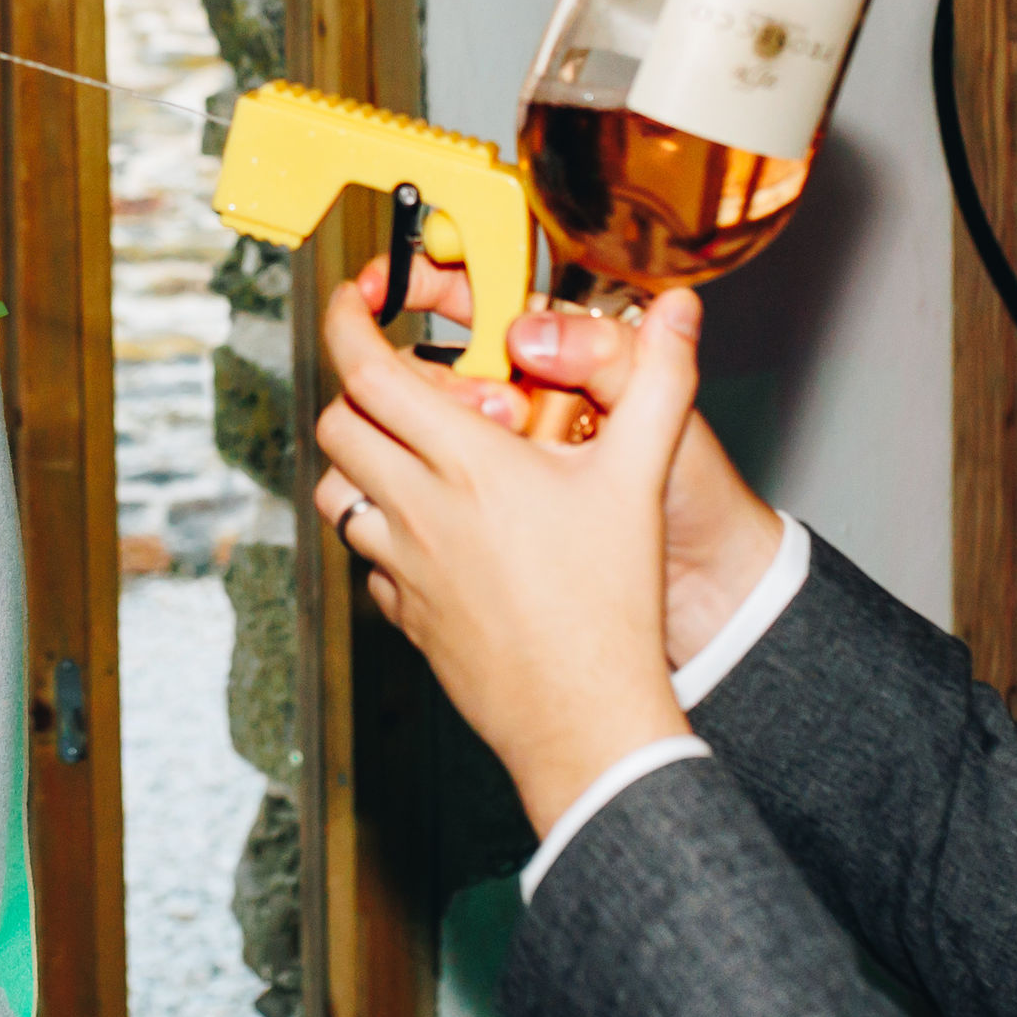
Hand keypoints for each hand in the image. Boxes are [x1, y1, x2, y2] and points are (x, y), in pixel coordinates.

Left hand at [312, 279, 698, 835]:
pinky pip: (366, 555)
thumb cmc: (611, 604)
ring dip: (364, 461)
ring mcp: (402, 565)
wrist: (585, 718)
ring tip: (420, 455)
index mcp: (467, 464)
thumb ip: (658, 380)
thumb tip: (679, 310)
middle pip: (338, 423)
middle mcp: (418, 510)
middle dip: (359, 388)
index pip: (369, 370)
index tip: (357, 298)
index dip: (348, 320)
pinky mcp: (403, 612)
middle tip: (408, 384)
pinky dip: (385, 528)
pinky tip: (440, 532)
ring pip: (337, 491)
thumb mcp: (640, 478)